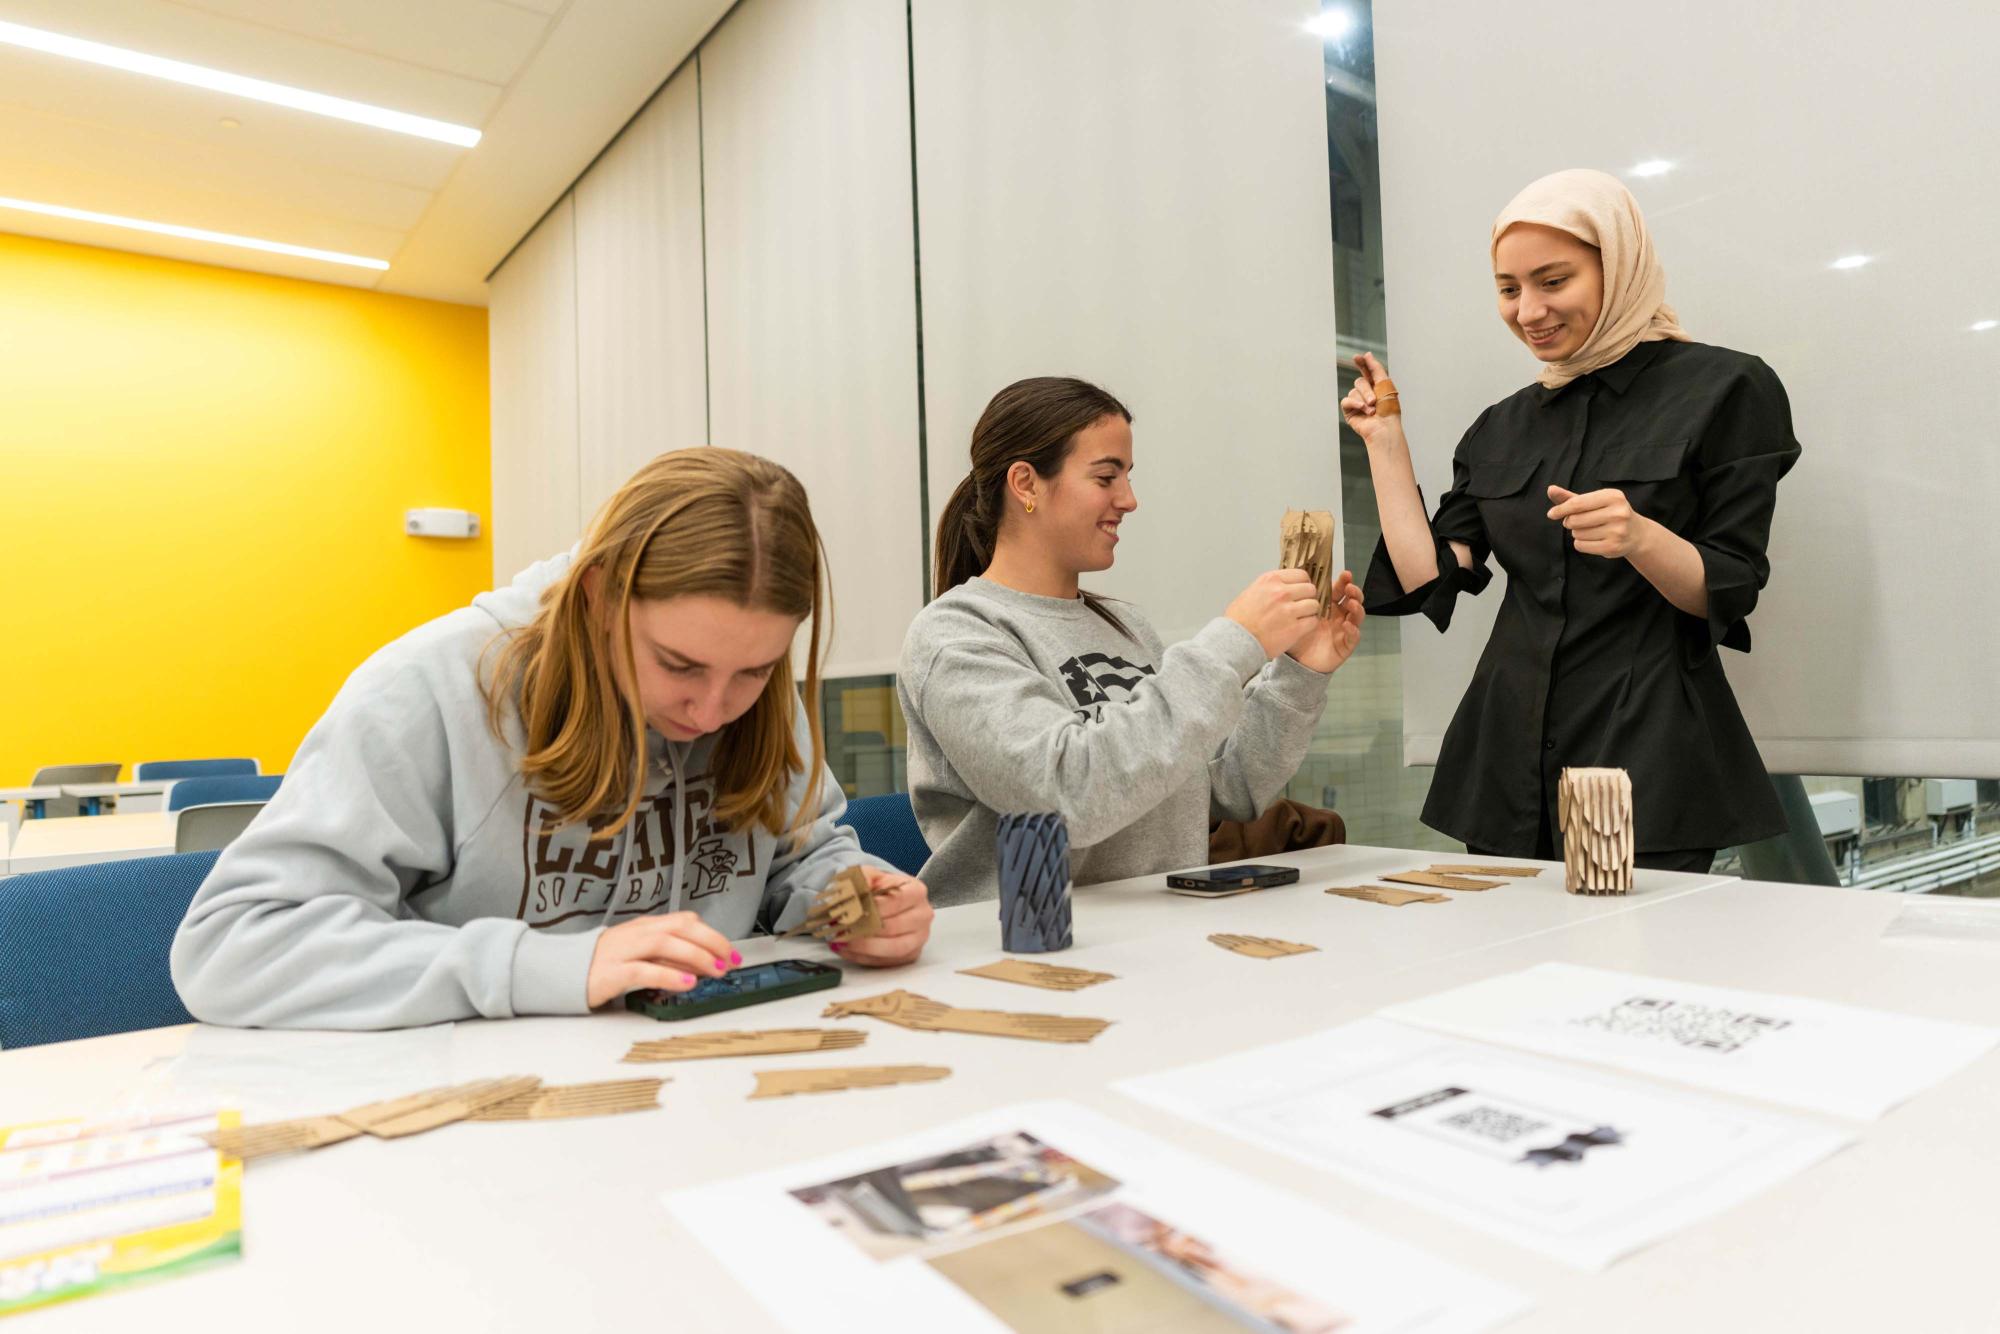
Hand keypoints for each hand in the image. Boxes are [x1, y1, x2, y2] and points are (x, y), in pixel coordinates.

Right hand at [586, 911, 739, 1007]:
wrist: (564, 973)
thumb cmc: (607, 964)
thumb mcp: (641, 955)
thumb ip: (669, 956)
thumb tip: (703, 964)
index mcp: (646, 926)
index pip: (685, 921)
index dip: (712, 935)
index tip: (731, 952)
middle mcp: (637, 933)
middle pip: (680, 927)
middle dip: (711, 942)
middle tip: (730, 961)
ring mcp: (623, 951)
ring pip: (665, 944)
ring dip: (696, 956)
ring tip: (716, 971)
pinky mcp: (612, 973)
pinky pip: (644, 970)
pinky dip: (669, 975)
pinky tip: (687, 983)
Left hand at [828, 870, 933, 966]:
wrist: (884, 902)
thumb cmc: (878, 889)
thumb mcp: (869, 875)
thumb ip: (861, 878)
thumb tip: (854, 890)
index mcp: (916, 891)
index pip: (896, 901)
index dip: (872, 907)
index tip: (851, 910)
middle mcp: (922, 915)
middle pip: (894, 927)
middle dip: (864, 929)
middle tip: (841, 928)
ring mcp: (919, 937)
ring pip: (893, 948)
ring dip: (864, 947)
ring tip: (842, 940)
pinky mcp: (910, 955)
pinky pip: (887, 961)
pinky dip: (863, 957)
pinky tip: (846, 949)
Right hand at [1225, 569, 1320, 657]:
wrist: (1235, 641)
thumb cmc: (1239, 620)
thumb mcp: (1251, 592)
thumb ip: (1271, 586)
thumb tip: (1286, 585)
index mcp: (1271, 580)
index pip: (1302, 575)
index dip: (1303, 584)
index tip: (1300, 591)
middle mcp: (1281, 592)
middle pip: (1310, 589)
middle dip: (1308, 598)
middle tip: (1301, 606)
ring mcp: (1288, 610)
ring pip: (1314, 605)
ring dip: (1309, 612)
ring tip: (1300, 618)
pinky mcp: (1294, 628)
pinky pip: (1313, 621)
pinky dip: (1309, 625)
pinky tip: (1300, 628)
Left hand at [1286, 571, 1365, 672]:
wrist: (1296, 662)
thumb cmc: (1297, 637)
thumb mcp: (1297, 616)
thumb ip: (1300, 601)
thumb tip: (1299, 580)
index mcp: (1329, 607)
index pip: (1340, 591)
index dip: (1344, 582)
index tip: (1345, 574)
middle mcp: (1339, 617)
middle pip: (1353, 600)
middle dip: (1354, 592)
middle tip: (1349, 587)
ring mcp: (1344, 630)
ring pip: (1357, 616)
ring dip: (1356, 608)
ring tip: (1350, 603)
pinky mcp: (1346, 645)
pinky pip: (1354, 636)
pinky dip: (1353, 630)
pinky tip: (1347, 625)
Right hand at [1340, 352, 1402, 445]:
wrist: (1384, 427)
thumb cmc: (1389, 408)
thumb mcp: (1385, 383)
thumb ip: (1375, 368)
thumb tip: (1367, 354)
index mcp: (1377, 387)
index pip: (1366, 372)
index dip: (1362, 363)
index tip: (1357, 357)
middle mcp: (1366, 394)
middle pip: (1359, 382)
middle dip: (1367, 390)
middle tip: (1374, 401)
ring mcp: (1357, 402)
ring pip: (1353, 391)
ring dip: (1363, 399)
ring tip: (1372, 410)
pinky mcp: (1350, 411)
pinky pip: (1346, 401)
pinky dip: (1355, 404)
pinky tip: (1363, 410)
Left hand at [1546, 485, 1651, 559]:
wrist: (1636, 534)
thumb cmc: (1609, 513)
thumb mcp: (1593, 502)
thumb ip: (1571, 497)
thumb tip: (1550, 489)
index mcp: (1613, 496)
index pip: (1577, 503)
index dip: (1560, 509)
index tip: (1551, 514)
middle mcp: (1618, 513)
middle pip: (1574, 520)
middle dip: (1571, 522)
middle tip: (1580, 522)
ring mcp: (1617, 531)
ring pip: (1576, 534)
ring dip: (1577, 533)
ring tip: (1592, 530)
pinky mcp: (1613, 547)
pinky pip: (1581, 546)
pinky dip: (1581, 544)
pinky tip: (1594, 540)